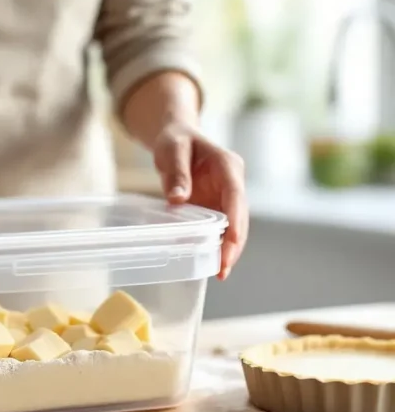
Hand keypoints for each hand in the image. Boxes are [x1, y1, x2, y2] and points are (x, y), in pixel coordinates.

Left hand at [153, 122, 247, 279]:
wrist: (177, 139)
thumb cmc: (176, 140)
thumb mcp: (172, 150)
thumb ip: (177, 173)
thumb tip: (178, 199)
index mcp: (228, 166)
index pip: (236, 196)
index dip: (236, 221)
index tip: (232, 242)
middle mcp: (232, 184)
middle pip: (239, 217)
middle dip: (234, 244)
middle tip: (223, 269)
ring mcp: (225, 197)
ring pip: (232, 227)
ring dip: (227, 249)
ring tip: (218, 273)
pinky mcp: (216, 207)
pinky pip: (219, 228)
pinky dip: (215, 245)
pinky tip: (209, 263)